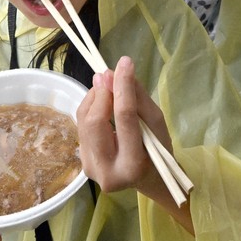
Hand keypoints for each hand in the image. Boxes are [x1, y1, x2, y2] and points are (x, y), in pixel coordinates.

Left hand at [77, 56, 171, 195]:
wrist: (149, 178)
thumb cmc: (158, 149)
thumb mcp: (156, 122)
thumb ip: (136, 98)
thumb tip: (109, 73)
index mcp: (133, 164)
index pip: (124, 117)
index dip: (123, 86)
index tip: (125, 62)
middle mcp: (107, 172)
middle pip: (95, 120)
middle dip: (102, 92)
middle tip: (110, 74)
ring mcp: (90, 168)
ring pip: (84, 120)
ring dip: (95, 97)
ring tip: (108, 88)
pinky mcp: (82, 161)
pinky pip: (82, 126)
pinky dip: (91, 108)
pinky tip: (103, 105)